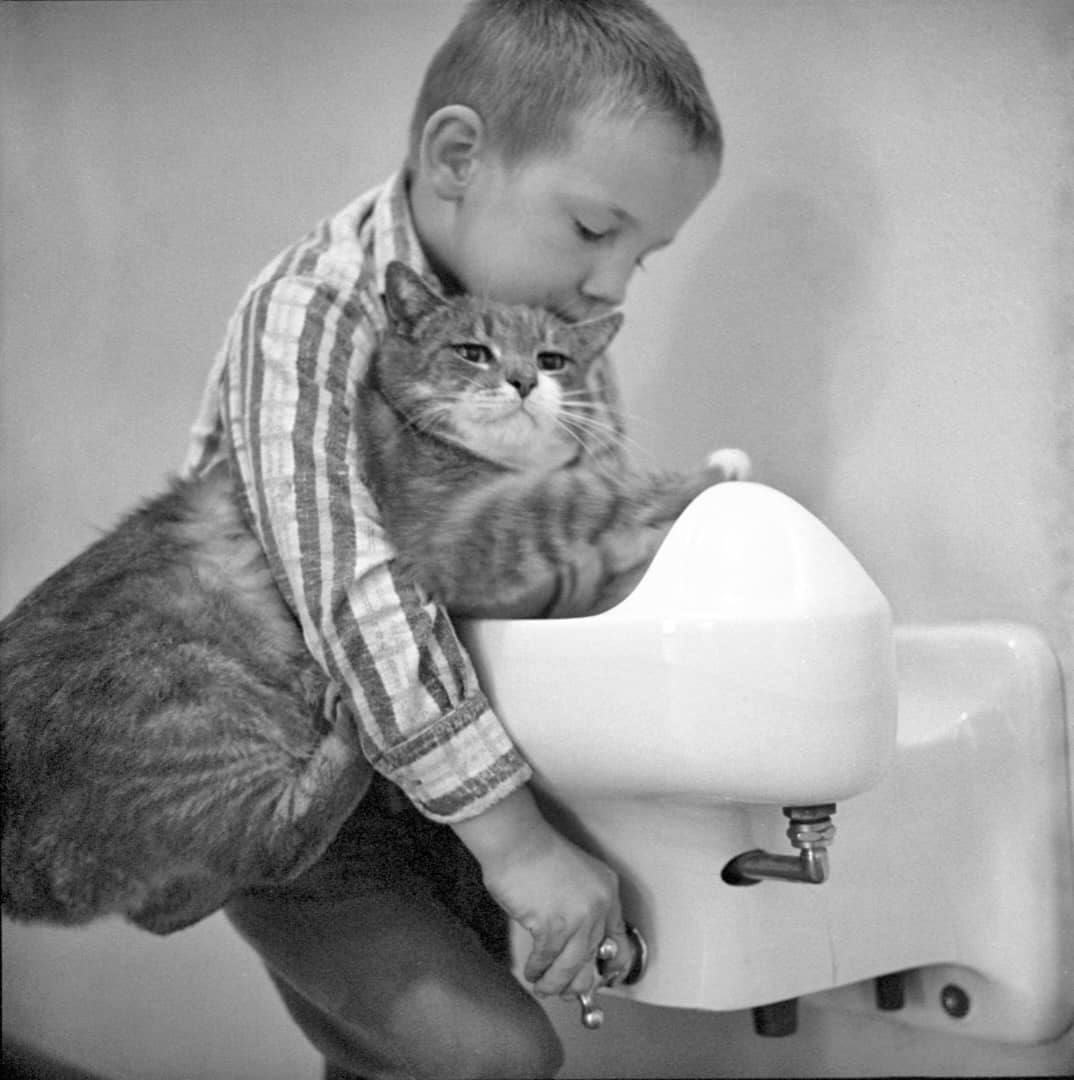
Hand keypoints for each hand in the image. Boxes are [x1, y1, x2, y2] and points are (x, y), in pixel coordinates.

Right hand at [452, 787, 622, 997]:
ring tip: (544, 987)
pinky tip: (532, 972)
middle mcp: (599, 907)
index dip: (609, 963)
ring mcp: (578, 919)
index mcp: (607, 890)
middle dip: (578, 982)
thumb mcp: (576, 875)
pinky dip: (537, 970)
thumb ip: (582, 905)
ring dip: (555, 983)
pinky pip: (547, 960)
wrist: (518, 840)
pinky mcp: (552, 927)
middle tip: (567, 990)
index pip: (618, 938)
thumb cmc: (537, 852)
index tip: (600, 976)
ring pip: (571, 968)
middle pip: (594, 959)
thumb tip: (574, 942)